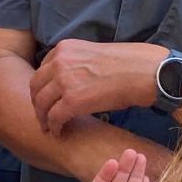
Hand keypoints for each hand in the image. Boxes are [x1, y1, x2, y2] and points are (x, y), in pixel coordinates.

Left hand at [31, 40, 162, 134]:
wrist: (145, 72)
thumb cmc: (129, 64)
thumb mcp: (95, 54)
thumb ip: (78, 63)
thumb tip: (76, 80)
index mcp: (65, 47)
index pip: (43, 69)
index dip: (43, 86)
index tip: (47, 98)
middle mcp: (60, 61)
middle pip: (36, 86)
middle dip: (37, 103)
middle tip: (42, 116)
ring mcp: (64, 80)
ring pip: (41, 103)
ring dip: (43, 118)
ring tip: (49, 128)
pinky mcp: (71, 100)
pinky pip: (54, 117)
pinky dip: (54, 127)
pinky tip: (59, 133)